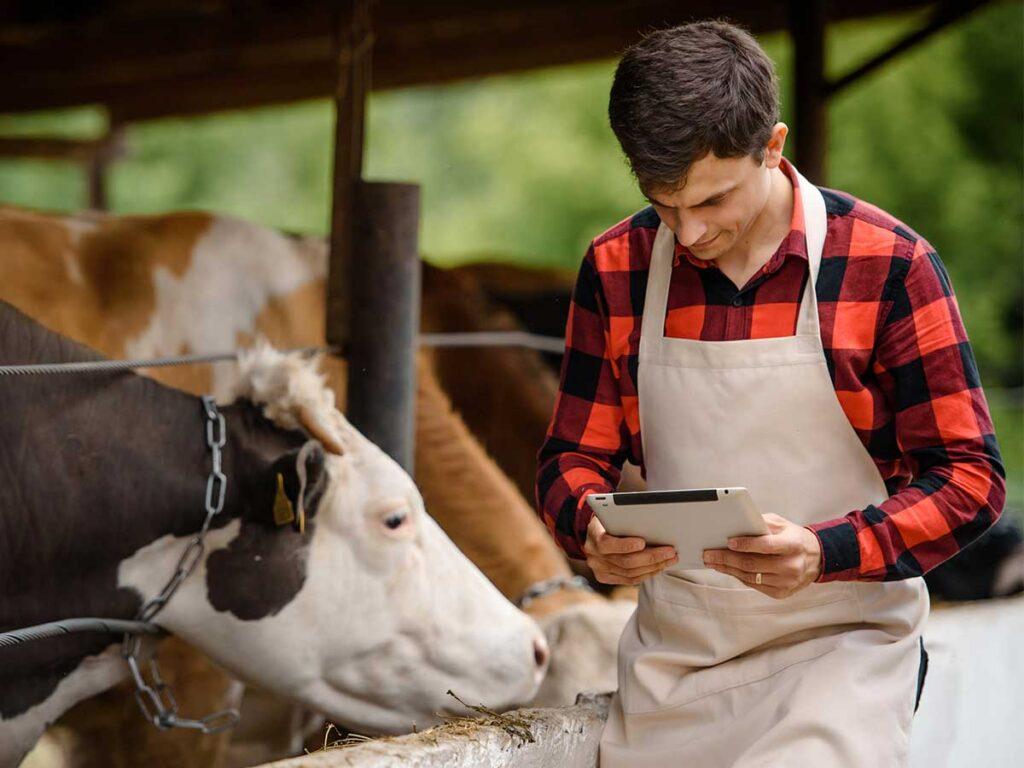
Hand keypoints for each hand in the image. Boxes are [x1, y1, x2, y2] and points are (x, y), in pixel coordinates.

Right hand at [583, 515, 677, 584]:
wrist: (597, 531)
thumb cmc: (611, 519)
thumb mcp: (614, 514)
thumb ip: (626, 519)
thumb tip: (653, 524)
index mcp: (593, 534)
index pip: (606, 543)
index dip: (625, 545)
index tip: (643, 542)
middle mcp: (593, 555)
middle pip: (624, 561)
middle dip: (651, 557)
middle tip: (670, 551)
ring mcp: (598, 568)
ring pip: (630, 573)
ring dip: (653, 566)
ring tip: (670, 559)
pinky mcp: (605, 577)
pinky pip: (629, 579)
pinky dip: (647, 573)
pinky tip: (659, 566)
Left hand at [702, 513, 822, 598]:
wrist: (815, 559)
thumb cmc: (793, 538)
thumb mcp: (781, 524)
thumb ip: (760, 524)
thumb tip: (735, 526)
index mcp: (793, 545)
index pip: (766, 545)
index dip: (745, 544)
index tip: (728, 541)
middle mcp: (791, 566)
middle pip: (752, 564)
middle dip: (726, 558)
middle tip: (709, 554)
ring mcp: (786, 582)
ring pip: (750, 577)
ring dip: (728, 569)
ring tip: (713, 562)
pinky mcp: (781, 593)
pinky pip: (754, 585)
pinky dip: (738, 576)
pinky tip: (727, 569)